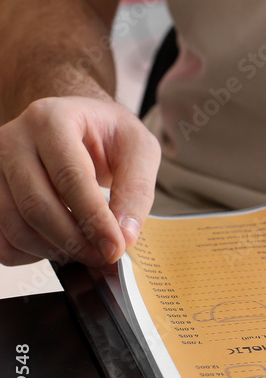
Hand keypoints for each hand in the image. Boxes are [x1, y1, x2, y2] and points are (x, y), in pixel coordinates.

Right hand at [0, 96, 159, 266]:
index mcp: (52, 120)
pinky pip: (0, 238)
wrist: (79, 123)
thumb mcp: (139, 150)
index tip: (115, 247)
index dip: (94, 219)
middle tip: (103, 257)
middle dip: (74, 241)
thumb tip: (125, 235)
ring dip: (53, 251)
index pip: (70, 178)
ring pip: (15, 226)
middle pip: (37, 205)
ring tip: (86, 252)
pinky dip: (30, 254)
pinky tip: (59, 248)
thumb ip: (136, 191)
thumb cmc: (108, 134)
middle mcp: (15, 140)